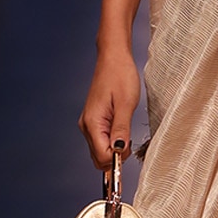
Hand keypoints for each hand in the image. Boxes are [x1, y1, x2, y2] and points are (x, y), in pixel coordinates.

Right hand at [78, 47, 141, 171]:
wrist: (114, 59)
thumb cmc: (120, 75)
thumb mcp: (126, 104)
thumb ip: (121, 130)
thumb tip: (119, 150)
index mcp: (93, 123)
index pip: (102, 156)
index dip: (117, 159)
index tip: (130, 150)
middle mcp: (87, 126)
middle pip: (98, 158)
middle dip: (115, 158)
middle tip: (130, 142)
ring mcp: (89, 124)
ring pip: (99, 151)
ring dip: (114, 150)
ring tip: (127, 134)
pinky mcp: (94, 120)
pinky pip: (101, 141)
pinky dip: (112, 143)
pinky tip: (122, 132)